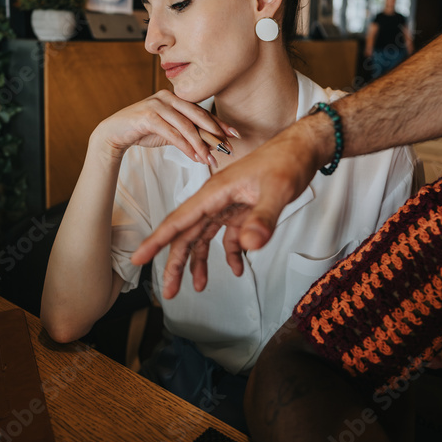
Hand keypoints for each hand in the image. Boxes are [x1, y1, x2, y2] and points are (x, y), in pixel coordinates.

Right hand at [96, 90, 236, 167]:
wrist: (115, 133)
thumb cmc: (144, 131)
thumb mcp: (170, 132)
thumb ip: (188, 134)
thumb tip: (212, 146)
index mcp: (175, 98)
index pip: (202, 111)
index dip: (219, 123)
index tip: (234, 134)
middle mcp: (167, 97)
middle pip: (198, 115)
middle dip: (215, 133)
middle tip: (228, 147)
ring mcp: (157, 104)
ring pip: (186, 126)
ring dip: (200, 145)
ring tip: (210, 159)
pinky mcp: (148, 116)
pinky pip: (172, 133)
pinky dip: (185, 146)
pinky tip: (194, 157)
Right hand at [131, 114, 332, 298]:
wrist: (302, 149)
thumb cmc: (287, 161)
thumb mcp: (277, 191)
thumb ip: (262, 219)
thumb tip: (248, 247)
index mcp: (215, 193)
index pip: (179, 220)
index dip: (157, 240)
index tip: (139, 258)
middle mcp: (215, 200)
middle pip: (187, 234)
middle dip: (176, 263)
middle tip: (169, 292)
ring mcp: (227, 206)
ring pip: (203, 237)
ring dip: (198, 262)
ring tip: (198, 287)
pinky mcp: (241, 211)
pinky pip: (228, 237)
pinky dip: (230, 254)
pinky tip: (238, 269)